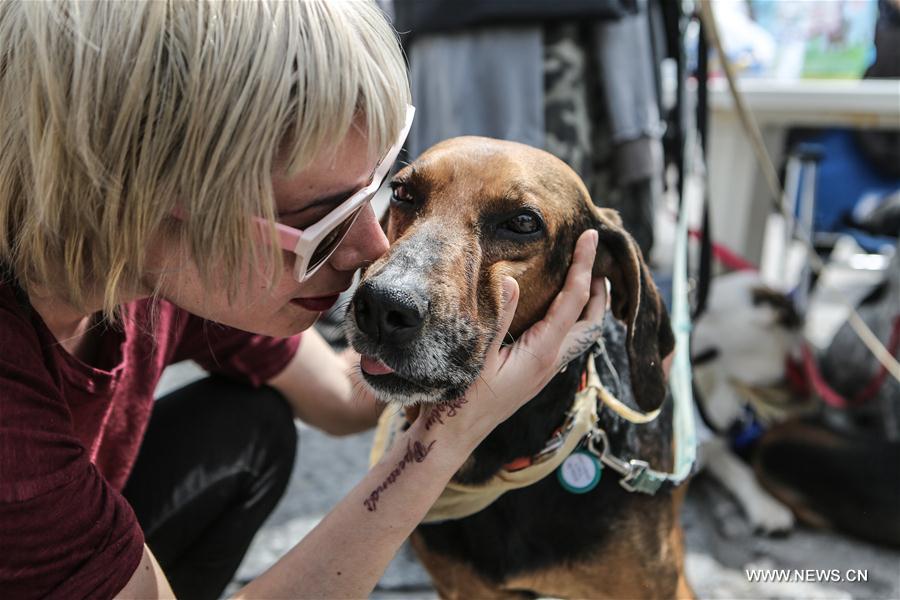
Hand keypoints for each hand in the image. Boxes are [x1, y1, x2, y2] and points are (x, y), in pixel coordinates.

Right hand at [430, 229, 605, 441]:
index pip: (573, 300)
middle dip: (600, 288)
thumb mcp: (476, 355)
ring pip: (582, 334)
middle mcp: (551, 362)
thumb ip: (498, 318)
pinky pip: (567, 343)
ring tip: (589, 282)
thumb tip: (512, 281)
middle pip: (591, 319)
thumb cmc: (461, 401)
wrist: (454, 437)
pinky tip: (560, 314)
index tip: (591, 237)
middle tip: (600, 258)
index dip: (584, 266)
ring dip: (591, 307)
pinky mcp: (536, 376)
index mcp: (542, 352)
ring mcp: (545, 372)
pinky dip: (574, 321)